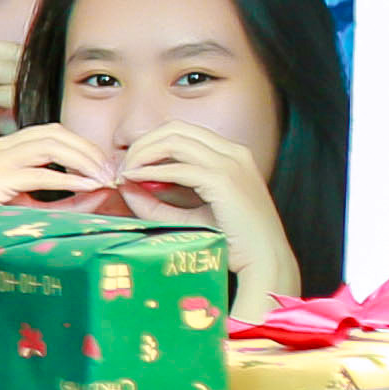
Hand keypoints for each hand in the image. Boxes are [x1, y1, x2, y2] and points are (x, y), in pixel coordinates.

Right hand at [0, 124, 113, 213]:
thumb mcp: (34, 209)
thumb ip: (68, 199)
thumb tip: (104, 190)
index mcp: (1, 150)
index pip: (51, 133)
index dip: (83, 145)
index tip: (105, 167)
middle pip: (54, 132)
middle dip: (88, 149)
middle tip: (111, 171)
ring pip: (50, 144)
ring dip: (83, 160)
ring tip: (103, 178)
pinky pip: (41, 173)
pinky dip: (69, 179)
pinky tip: (87, 187)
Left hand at [109, 125, 294, 308]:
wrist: (265, 261)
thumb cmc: (234, 242)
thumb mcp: (191, 217)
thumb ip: (158, 204)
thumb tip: (126, 187)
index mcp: (232, 154)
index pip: (183, 132)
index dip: (151, 143)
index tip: (131, 165)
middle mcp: (233, 152)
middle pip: (175, 128)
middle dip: (143, 144)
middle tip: (122, 167)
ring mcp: (231, 163)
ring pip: (174, 140)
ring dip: (143, 154)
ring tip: (125, 174)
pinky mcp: (223, 181)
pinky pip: (177, 168)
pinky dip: (150, 172)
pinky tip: (134, 181)